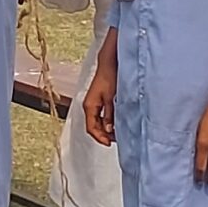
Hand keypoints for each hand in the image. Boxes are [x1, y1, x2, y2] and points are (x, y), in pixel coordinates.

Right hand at [83, 33, 119, 147]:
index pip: (91, 128)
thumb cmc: (109, 77)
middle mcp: (89, 106)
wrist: (109, 63)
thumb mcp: (111, 98)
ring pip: (98, 122)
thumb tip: (109, 130)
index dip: (100, 137)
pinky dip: (108, 121)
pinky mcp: (99, 100)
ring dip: (107, 129)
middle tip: (116, 139)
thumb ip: (110, 115)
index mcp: (89, 106)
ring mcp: (94, 103)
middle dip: (104, 135)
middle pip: (94, 126)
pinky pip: (101, 116)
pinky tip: (117, 122)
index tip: (109, 143)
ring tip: (118, 132)